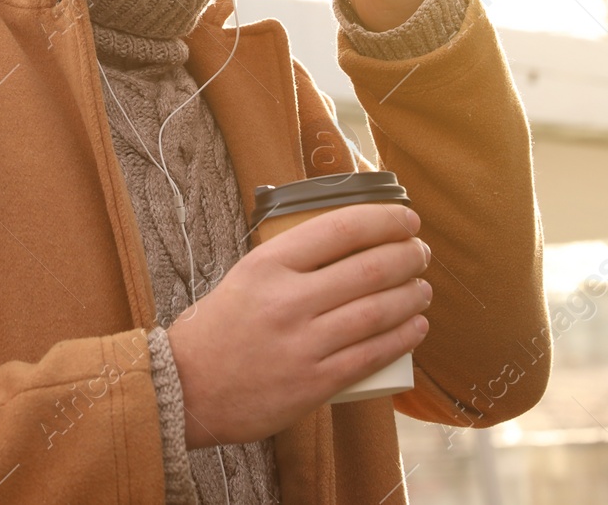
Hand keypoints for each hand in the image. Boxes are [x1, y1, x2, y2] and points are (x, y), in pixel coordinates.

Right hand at [163, 203, 431, 448]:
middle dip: (407, 256)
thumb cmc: (218, 328)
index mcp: (268, 265)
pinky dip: (402, 337)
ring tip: (423, 288)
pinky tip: (416, 326)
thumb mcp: (246, 276)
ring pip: (377, 311)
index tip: (406, 220)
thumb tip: (350, 243)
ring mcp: (303, 343)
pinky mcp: (314, 383)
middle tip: (420, 253)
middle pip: (369, 269)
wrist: (185, 388)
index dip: (383, 220)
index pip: (341, 229)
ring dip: (412, 296)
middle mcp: (288, 300)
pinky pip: (370, 355)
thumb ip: (292, 260)